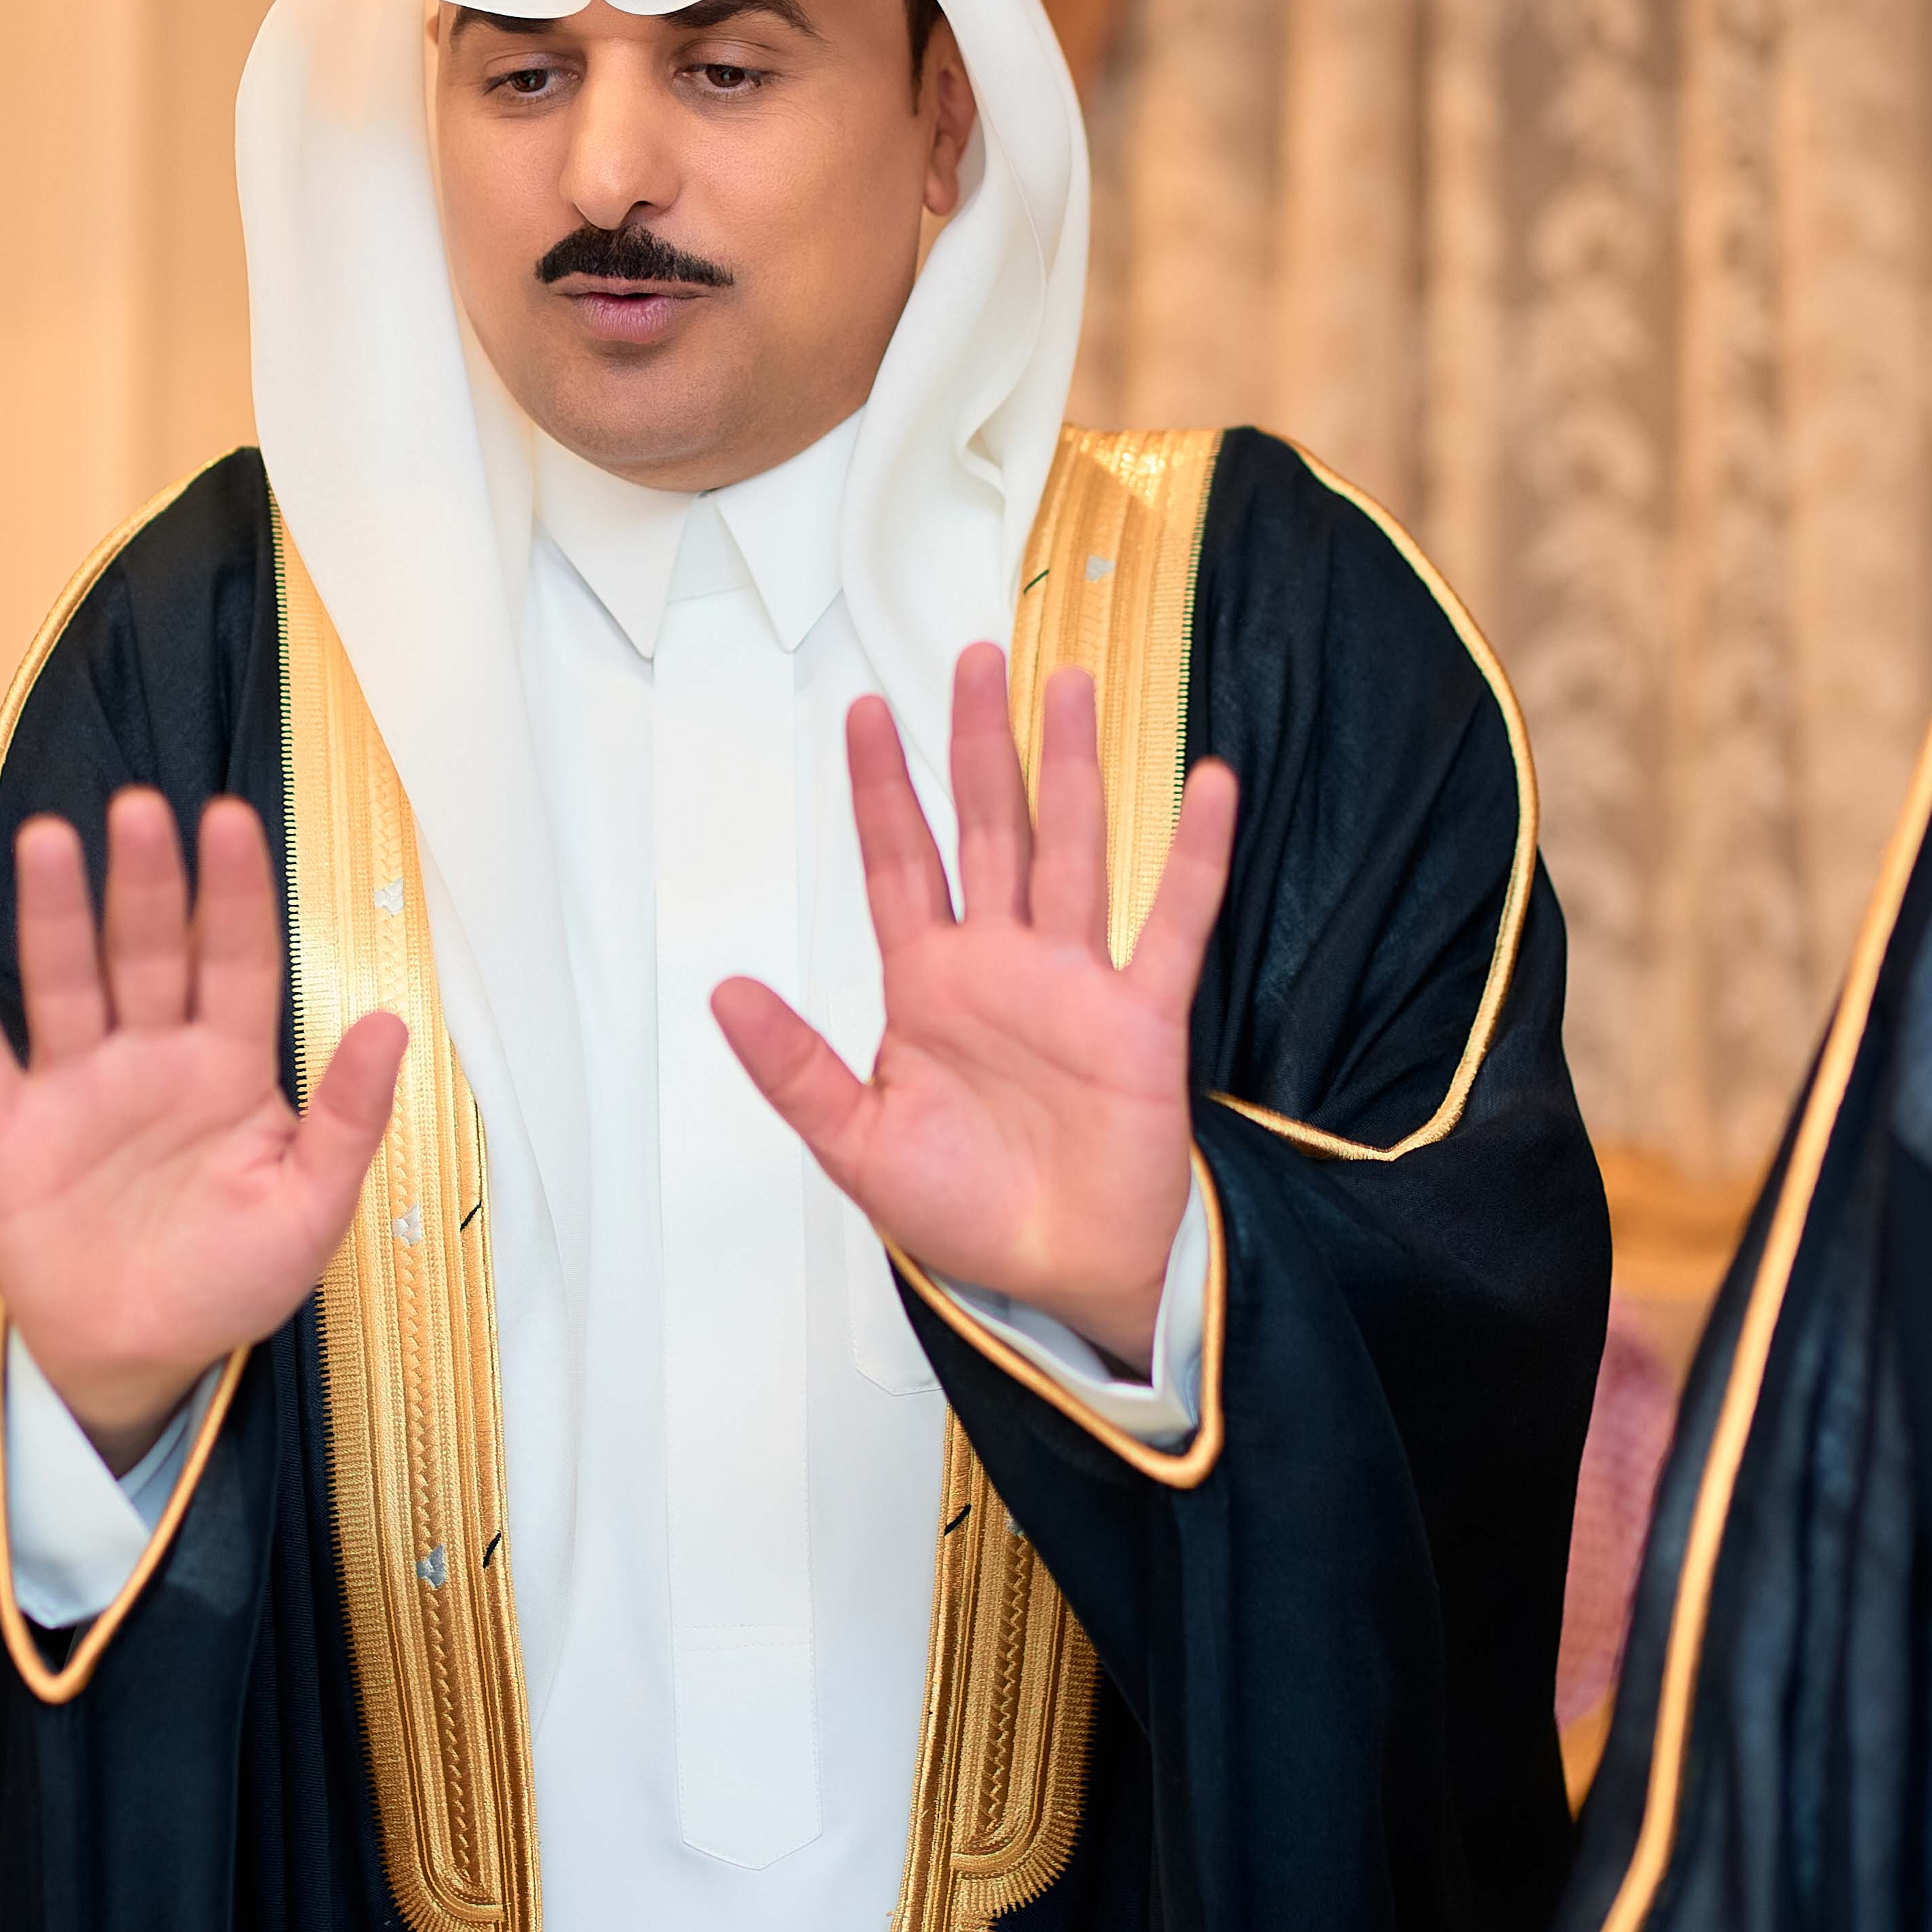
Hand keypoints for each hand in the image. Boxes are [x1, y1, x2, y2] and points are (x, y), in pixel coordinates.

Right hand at [0, 792, 406, 1473]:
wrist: (139, 1357)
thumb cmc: (230, 1277)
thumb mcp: (310, 1209)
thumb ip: (347, 1118)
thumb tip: (393, 1024)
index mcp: (230, 1066)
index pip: (237, 961)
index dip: (234, 894)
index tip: (231, 821)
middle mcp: (151, 1057)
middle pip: (148, 952)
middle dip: (145, 882)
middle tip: (140, 808)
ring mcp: (76, 1088)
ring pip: (66, 984)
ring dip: (54, 915)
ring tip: (47, 840)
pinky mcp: (9, 1133)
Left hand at [713, 645, 1235, 1368]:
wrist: (1060, 1275)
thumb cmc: (968, 1213)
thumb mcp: (859, 1144)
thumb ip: (795, 1067)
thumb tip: (724, 991)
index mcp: (929, 987)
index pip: (900, 864)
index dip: (883, 791)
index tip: (866, 714)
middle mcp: (1002, 964)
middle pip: (988, 828)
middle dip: (979, 745)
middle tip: (973, 656)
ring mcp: (1074, 981)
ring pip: (1071, 849)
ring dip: (1071, 769)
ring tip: (1069, 686)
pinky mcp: (1140, 1015)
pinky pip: (1171, 920)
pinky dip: (1192, 853)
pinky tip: (1207, 783)